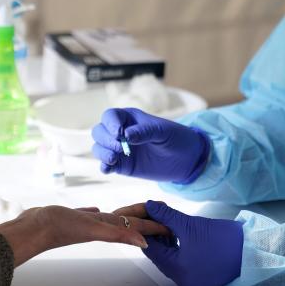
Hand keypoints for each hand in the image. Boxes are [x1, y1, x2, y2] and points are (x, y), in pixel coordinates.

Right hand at [0, 206, 171, 266]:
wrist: (34, 227)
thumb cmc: (60, 228)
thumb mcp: (94, 229)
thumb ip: (119, 234)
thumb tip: (144, 242)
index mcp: (107, 227)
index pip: (138, 226)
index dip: (156, 226)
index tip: (172, 226)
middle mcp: (100, 225)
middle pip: (129, 221)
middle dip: (146, 220)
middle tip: (162, 218)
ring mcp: (87, 222)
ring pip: (112, 218)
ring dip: (125, 216)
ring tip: (135, 213)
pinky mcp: (73, 218)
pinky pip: (90, 215)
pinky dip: (97, 213)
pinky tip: (97, 210)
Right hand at [92, 108, 209, 182]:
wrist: (186, 159)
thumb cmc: (175, 138)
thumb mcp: (163, 132)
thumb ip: (145, 132)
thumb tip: (126, 135)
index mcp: (129, 119)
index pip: (110, 116)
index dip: (110, 124)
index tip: (119, 133)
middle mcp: (120, 132)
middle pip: (99, 131)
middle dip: (105, 139)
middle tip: (120, 148)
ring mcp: (119, 149)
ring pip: (99, 148)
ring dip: (102, 152)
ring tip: (115, 159)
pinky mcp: (121, 166)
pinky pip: (105, 165)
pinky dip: (104, 167)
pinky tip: (109, 169)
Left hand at [114, 200, 242, 285]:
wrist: (253, 252)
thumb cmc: (224, 240)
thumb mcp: (191, 225)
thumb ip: (167, 216)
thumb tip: (149, 206)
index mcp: (177, 269)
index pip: (150, 248)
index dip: (146, 229)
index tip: (145, 214)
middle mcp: (181, 280)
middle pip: (159, 255)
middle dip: (155, 234)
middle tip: (155, 216)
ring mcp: (190, 280)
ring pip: (169, 258)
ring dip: (166, 241)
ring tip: (167, 222)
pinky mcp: (198, 277)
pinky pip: (179, 262)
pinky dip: (176, 248)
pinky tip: (177, 234)